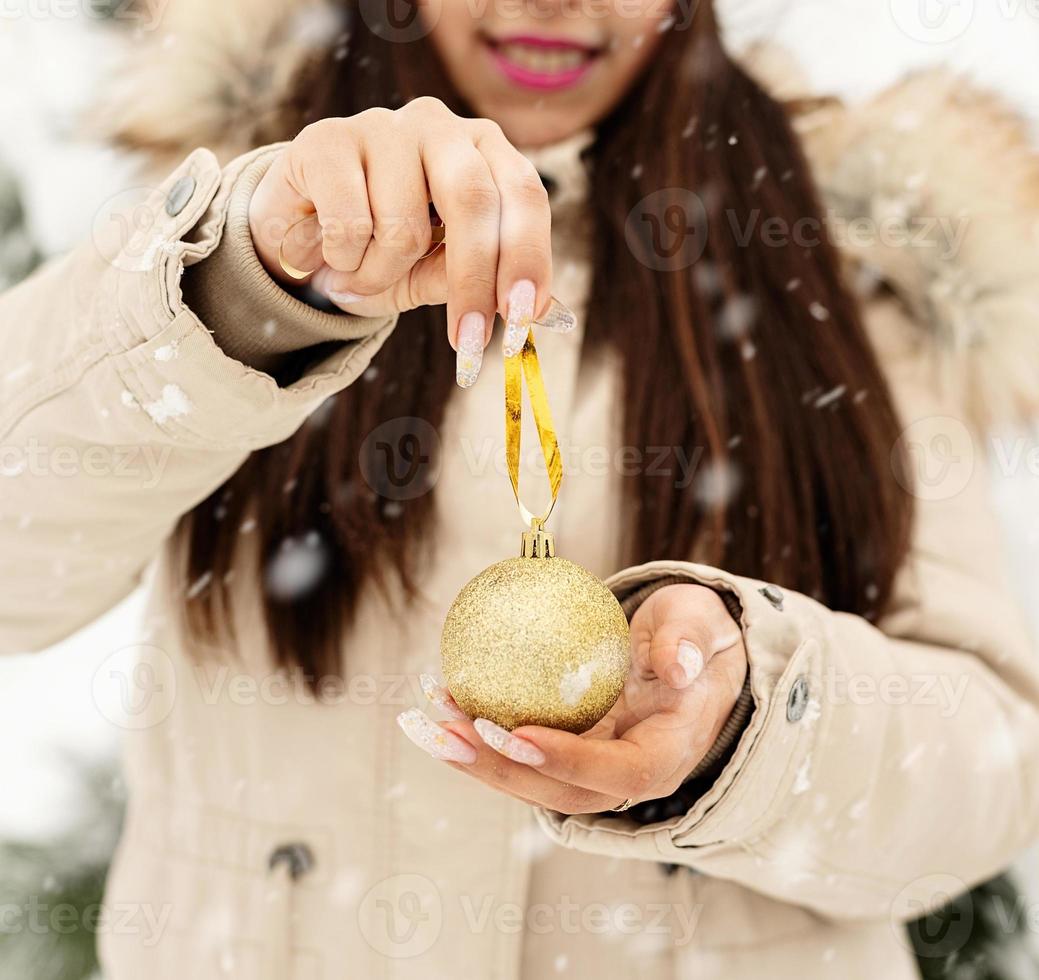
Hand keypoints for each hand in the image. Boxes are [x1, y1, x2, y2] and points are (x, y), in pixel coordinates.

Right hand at [248, 98, 554, 384]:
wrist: (302, 233)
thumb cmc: (383, 251)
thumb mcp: (438, 272)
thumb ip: (483, 281)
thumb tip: (531, 313)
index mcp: (483, 151)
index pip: (523, 193)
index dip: (528, 256)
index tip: (523, 316)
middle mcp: (440, 127)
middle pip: (473, 200)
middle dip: (474, 280)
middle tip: (469, 341)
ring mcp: (382, 126)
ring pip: (403, 226)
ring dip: (383, 276)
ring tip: (363, 274)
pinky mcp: (325, 140)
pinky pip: (349, 225)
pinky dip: (344, 260)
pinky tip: (334, 252)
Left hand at [399, 584, 748, 812]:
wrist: (691, 655)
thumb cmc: (697, 633)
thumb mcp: (704, 624)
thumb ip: (692, 640)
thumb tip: (679, 666)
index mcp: (667, 752)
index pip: (620, 771)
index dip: (568, 761)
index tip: (516, 732)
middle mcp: (626, 773)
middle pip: (560, 793)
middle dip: (500, 770)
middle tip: (449, 732)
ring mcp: (592, 767)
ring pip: (530, 781)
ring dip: (474, 757)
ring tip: (425, 722)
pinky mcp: (566, 751)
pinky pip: (518, 752)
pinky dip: (475, 734)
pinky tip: (436, 701)